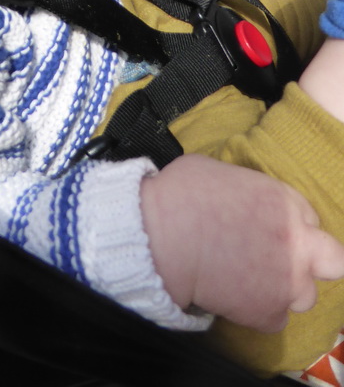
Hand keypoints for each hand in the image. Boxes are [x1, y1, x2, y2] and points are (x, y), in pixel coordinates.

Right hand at [141, 154, 343, 330]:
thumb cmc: (180, 193)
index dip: (287, 224)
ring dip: (282, 289)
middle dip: (315, 260)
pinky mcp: (268, 313)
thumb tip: (230, 196)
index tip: (267, 229)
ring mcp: (287, 281)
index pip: (307, 217)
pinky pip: (273, 318)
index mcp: (284, 202)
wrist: (161, 235)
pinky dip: (256, 311)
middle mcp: (296, 242)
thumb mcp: (216, 171)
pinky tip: (232, 297)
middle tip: (286, 261)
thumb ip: (241, 188)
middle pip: (333, 259)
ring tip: (250, 283)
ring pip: (304, 295)